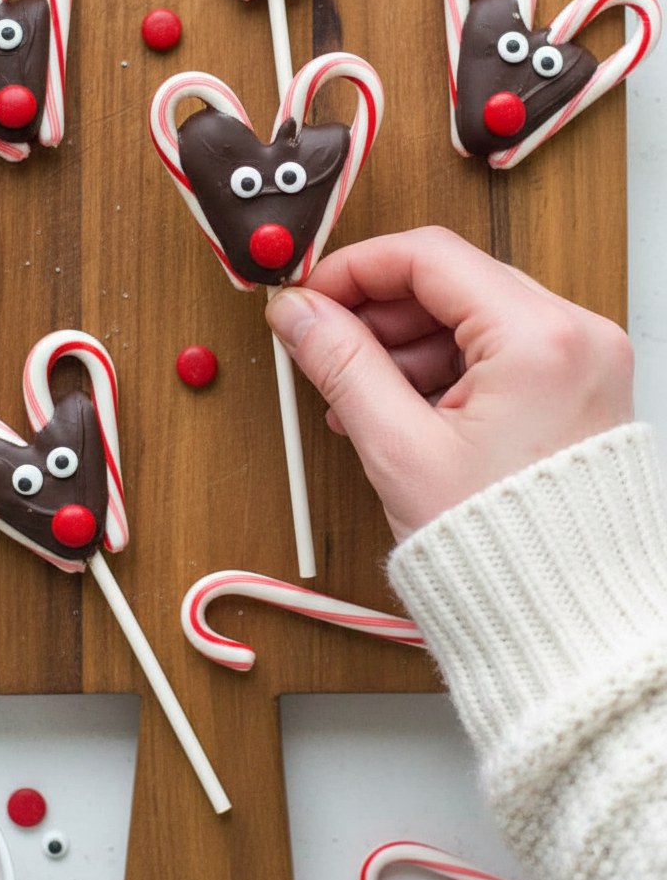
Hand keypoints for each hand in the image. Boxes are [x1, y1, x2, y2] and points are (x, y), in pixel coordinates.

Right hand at [265, 227, 633, 540]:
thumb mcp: (401, 450)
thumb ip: (342, 364)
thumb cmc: (505, 553)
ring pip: (471, 314)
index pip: (430, 256)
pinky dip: (442, 368)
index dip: (356, 268)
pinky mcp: (576, 385)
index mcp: (541, 339)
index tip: (311, 292)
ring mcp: (582, 360)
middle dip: (378, 310)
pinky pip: (497, 350)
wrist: (568, 623)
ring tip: (356, 394)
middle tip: (323, 340)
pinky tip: (398, 407)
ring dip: (405, 343)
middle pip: (452, 280)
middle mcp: (576, 336)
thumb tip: (298, 314)